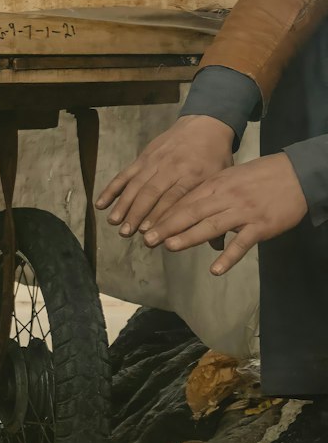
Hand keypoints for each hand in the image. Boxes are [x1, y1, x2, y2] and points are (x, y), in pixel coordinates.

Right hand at [95, 115, 234, 235]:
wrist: (205, 124)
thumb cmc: (214, 157)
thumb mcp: (221, 180)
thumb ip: (213, 210)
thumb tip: (217, 246)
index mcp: (193, 174)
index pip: (173, 198)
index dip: (159, 216)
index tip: (148, 234)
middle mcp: (171, 167)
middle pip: (151, 193)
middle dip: (137, 214)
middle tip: (127, 233)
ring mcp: (154, 161)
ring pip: (135, 184)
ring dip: (123, 204)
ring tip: (114, 222)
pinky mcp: (143, 157)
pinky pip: (125, 174)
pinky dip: (111, 189)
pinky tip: (101, 204)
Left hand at [142, 152, 307, 273]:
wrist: (299, 173)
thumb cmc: (260, 176)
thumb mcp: (230, 177)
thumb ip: (208, 194)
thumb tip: (183, 211)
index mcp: (217, 184)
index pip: (185, 200)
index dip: (164, 213)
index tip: (145, 224)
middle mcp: (227, 197)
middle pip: (192, 212)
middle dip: (168, 226)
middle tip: (148, 239)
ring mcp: (244, 211)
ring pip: (212, 225)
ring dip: (189, 237)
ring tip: (169, 246)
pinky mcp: (261, 226)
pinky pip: (243, 243)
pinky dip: (229, 256)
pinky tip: (215, 269)